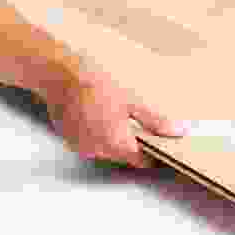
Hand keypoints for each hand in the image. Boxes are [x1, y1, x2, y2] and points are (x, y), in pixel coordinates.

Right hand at [43, 58, 188, 167]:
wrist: (59, 74)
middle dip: (132, 143)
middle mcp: (98, 151)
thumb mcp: (132, 99)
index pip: (142, 161)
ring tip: (113, 113)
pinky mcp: (70, 140)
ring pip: (106, 149)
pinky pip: (90, 142)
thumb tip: (175, 132)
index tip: (158, 144)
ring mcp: (82, 147)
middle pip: (123, 156)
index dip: (152, 154)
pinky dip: (96, 134)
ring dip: (113, 138)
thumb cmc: (94, 83)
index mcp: (117, 144)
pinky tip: (97, 114)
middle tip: (136, 121)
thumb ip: (154, 120)